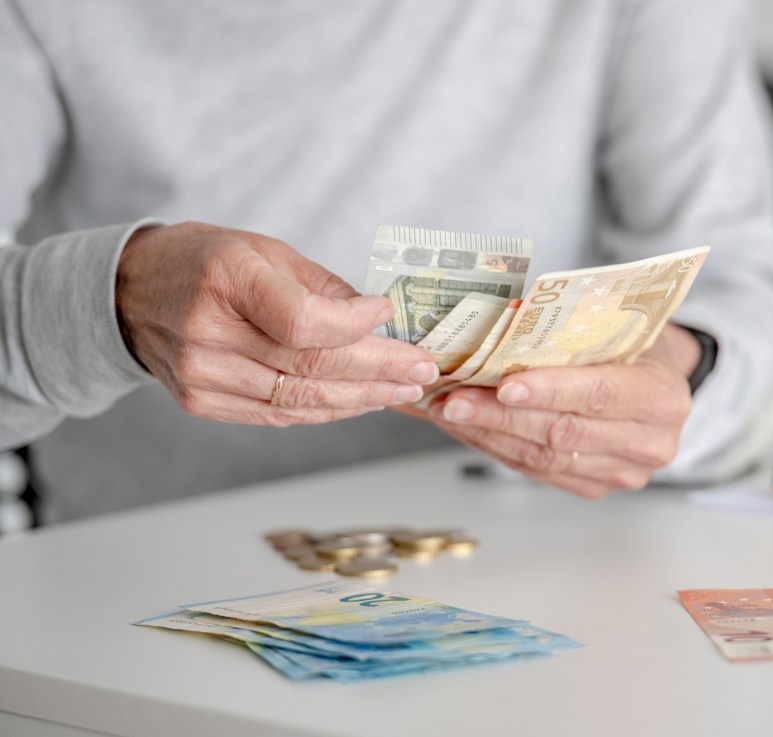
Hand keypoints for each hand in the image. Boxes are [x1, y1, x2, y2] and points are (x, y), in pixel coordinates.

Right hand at [116, 222, 438, 424]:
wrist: (130, 292)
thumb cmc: (205, 262)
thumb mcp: (264, 249)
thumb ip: (322, 286)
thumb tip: (378, 319)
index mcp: (226, 279)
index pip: (302, 321)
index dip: (354, 326)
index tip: (389, 316)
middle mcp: (208, 332)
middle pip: (310, 366)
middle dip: (378, 370)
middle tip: (422, 369)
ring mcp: (201, 374)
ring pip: (299, 400)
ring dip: (361, 398)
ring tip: (403, 390)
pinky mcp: (201, 402)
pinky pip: (277, 415)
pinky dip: (326, 410)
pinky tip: (361, 401)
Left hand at [427, 324, 702, 497]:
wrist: (658, 381)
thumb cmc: (634, 345)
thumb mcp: (618, 325)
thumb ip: (573, 332)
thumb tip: (499, 326)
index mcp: (662, 397)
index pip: (600, 394)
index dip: (550, 391)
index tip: (504, 385)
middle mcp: (649, 443)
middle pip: (563, 432)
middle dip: (500, 415)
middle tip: (454, 399)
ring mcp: (623, 472)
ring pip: (543, 458)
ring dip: (488, 434)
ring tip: (449, 411)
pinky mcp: (595, 487)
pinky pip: (537, 472)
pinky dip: (497, 448)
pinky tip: (470, 429)